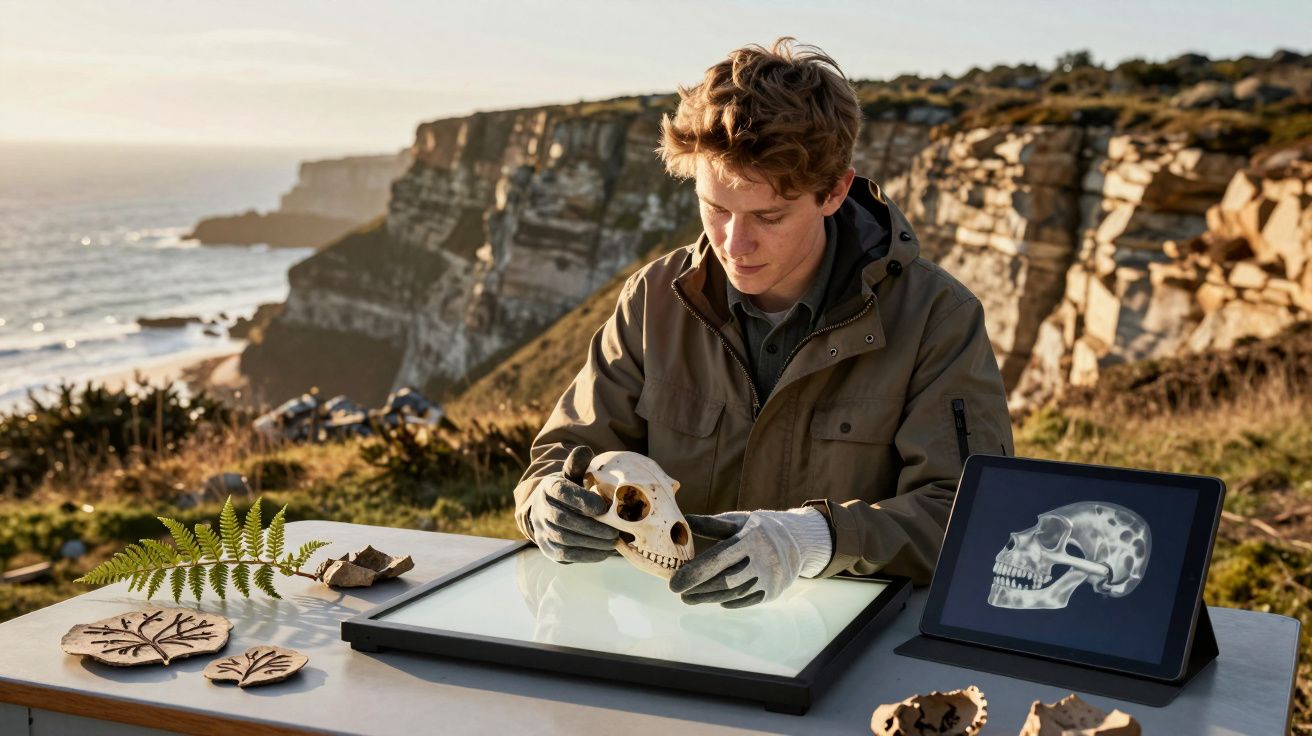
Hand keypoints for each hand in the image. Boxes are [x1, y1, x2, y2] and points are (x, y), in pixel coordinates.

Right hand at [527, 445, 619, 563]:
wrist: (550, 511)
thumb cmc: (570, 491)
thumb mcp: (572, 475)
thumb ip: (578, 464)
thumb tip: (584, 451)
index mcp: (548, 487)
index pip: (561, 492)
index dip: (581, 500)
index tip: (603, 507)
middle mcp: (540, 509)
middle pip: (563, 519)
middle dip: (591, 526)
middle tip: (614, 531)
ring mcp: (542, 531)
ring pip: (564, 539)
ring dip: (591, 542)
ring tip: (612, 541)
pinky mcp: (548, 549)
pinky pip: (565, 555)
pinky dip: (586, 555)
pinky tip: (604, 552)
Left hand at [668, 508, 832, 608]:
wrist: (797, 541)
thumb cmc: (760, 528)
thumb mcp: (739, 521)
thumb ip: (713, 524)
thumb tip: (686, 520)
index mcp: (753, 538)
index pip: (719, 559)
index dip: (695, 573)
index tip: (674, 583)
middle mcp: (764, 559)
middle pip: (725, 581)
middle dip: (699, 589)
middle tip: (679, 593)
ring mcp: (771, 578)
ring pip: (734, 593)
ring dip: (709, 598)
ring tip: (691, 598)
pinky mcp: (773, 592)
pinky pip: (746, 600)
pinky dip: (728, 601)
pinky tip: (715, 599)